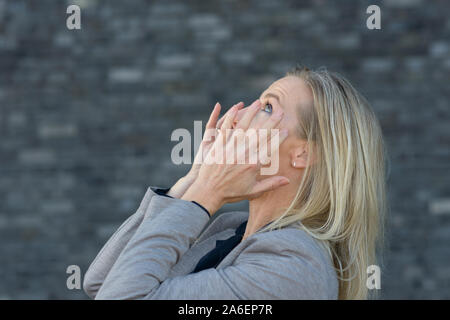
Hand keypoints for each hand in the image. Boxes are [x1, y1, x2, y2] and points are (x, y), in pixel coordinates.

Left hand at [181, 100, 288, 214]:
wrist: (208, 193)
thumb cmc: (231, 193)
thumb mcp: (253, 192)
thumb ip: (271, 185)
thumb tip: (288, 181)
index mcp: (253, 166)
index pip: (270, 148)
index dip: (279, 138)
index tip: (286, 129)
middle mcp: (243, 155)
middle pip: (259, 134)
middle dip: (271, 121)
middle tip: (279, 111)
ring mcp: (230, 149)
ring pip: (243, 127)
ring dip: (252, 113)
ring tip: (258, 103)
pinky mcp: (218, 146)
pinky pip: (225, 128)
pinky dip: (230, 117)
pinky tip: (236, 107)